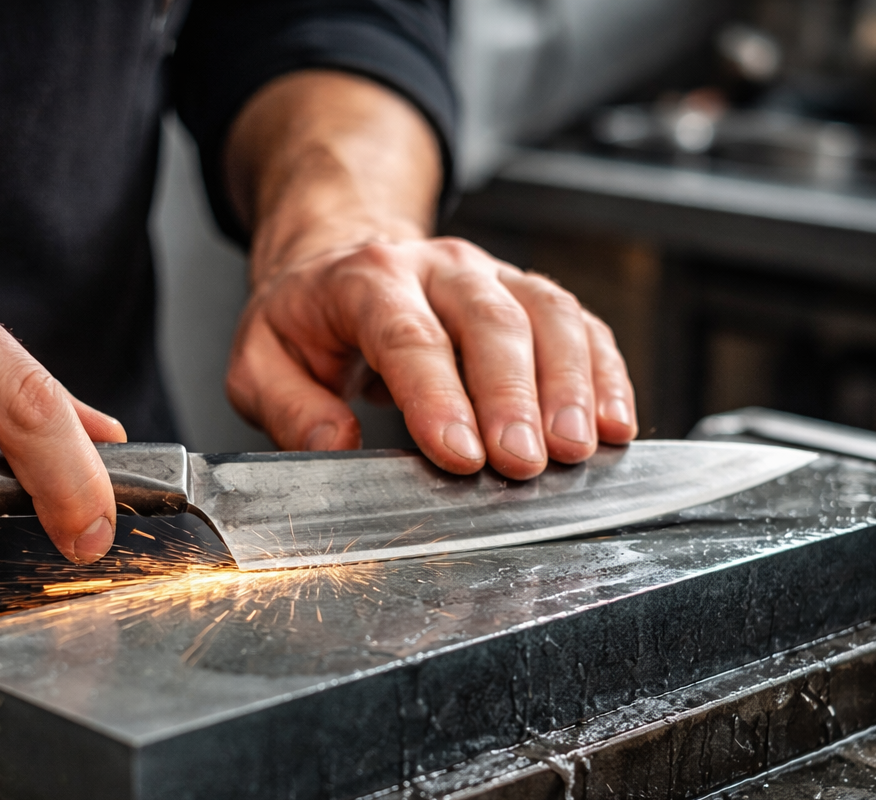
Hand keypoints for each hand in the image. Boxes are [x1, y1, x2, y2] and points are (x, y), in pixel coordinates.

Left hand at [223, 71, 634, 479]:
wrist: (341, 260)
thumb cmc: (306, 320)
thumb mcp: (260, 362)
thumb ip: (288, 407)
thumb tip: (334, 443)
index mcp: (365, 279)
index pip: (407, 335)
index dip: (437, 397)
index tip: (460, 454)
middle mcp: (438, 268)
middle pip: (490, 321)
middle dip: (513, 396)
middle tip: (525, 462)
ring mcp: (493, 275)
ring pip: (548, 314)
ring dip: (571, 385)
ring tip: (580, 449)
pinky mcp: (530, 295)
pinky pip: (581, 324)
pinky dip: (605, 373)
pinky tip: (615, 422)